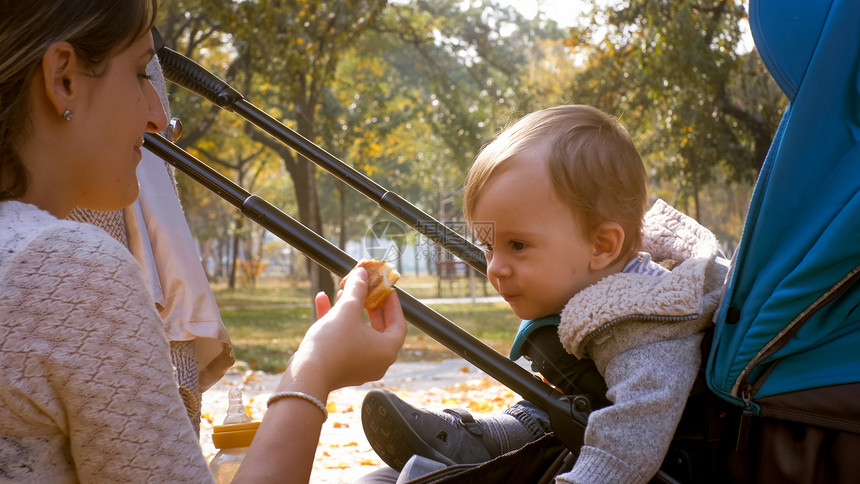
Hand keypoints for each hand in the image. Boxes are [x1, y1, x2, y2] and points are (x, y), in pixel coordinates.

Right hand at [288, 267, 405, 393]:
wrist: (306, 375)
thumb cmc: (333, 342)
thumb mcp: (347, 309)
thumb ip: (357, 288)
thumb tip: (362, 273)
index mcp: (387, 349)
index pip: (398, 322)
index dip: (391, 302)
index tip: (384, 287)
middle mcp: (377, 361)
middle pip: (379, 327)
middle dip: (369, 305)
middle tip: (366, 288)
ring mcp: (359, 366)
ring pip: (358, 332)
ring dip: (350, 310)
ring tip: (340, 291)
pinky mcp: (341, 367)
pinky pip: (344, 341)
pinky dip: (336, 323)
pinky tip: (322, 301)